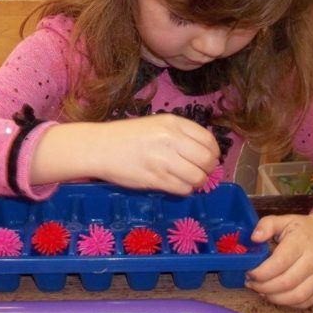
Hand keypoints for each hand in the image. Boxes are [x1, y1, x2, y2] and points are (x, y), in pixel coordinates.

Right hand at [30, 114, 219, 194]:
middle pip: (207, 160)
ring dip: (196, 182)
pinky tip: (173, 184)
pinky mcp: (155, 179)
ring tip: (185, 180)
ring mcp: (164, 160)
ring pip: (197, 177)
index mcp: (173, 123)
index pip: (208, 140)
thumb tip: (205, 153)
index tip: (207, 159)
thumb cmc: (127, 136)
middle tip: (198, 171)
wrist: (99, 147)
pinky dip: (183, 190)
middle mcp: (171, 139)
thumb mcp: (156, 125)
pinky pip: (182, 189)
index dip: (213, 153)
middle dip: (207, 169)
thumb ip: (180, 135)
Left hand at [246, 207, 312, 308]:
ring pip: (297, 296)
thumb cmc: (302, 228)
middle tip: (251, 283)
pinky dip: (288, 303)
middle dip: (264, 287)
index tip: (249, 273)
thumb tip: (254, 238)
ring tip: (260, 291)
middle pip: (287, 282)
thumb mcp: (283, 219)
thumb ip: (266, 225)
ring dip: (275, 298)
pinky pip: (305, 302)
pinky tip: (275, 296)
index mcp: (302, 242)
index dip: (261, 272)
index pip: (280, 262)